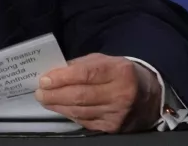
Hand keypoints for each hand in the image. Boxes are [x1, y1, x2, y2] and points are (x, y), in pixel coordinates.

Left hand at [35, 53, 161, 133]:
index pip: (86, 74)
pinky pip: (85, 122)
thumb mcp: (105, 61)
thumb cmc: (120, 74)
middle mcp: (121, 93)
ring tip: (45, 99)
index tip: (45, 79)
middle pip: (81, 96)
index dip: (62, 77)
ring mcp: (118, 113)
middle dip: (55, 94)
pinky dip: (70, 114)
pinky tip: (60, 108)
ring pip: (81, 111)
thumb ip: (80, 65)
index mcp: (119, 71)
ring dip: (58, 106)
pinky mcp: (113, 127)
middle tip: (39, 92)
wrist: (148, 95)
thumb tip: (55, 73)